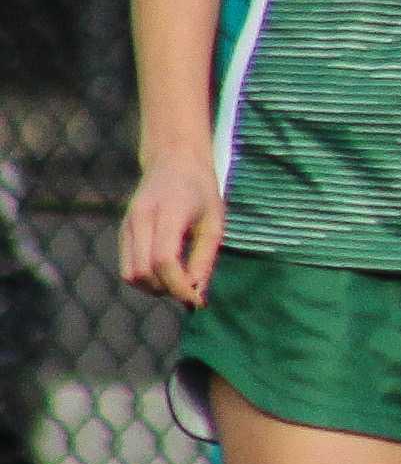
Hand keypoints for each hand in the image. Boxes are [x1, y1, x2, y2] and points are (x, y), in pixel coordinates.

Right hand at [118, 153, 221, 308]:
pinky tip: (166, 274)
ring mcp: (127, 226)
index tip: (196, 300)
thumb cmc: (201, 192)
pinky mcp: (122, 232)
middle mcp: (140, 219)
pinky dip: (146, 279)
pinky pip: (128, 266)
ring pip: (130, 274)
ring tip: (179, 282)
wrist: (173, 162)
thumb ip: (204, 260)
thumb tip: (196, 295)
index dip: (179, 286)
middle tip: (190, 292)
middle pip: (143, 272)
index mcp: (167, 213)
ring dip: (153, 288)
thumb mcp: (214, 223)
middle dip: (166, 290)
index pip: (164, 260)